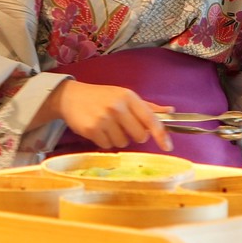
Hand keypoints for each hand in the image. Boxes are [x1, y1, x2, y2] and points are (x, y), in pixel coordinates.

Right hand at [42, 80, 171, 150]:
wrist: (71, 97)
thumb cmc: (102, 97)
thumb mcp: (124, 96)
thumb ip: (147, 107)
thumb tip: (170, 112)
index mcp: (129, 97)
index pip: (150, 119)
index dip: (161, 134)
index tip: (168, 146)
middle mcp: (117, 107)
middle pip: (139, 136)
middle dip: (134, 135)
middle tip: (124, 127)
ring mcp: (104, 118)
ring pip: (123, 143)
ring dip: (118, 138)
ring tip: (108, 126)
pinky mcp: (92, 129)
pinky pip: (107, 146)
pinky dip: (104, 141)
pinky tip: (98, 130)